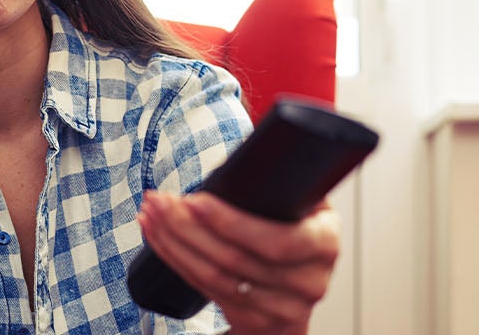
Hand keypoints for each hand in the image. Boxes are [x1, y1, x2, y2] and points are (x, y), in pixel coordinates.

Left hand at [137, 190, 339, 334]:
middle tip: (160, 200)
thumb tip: (231, 160)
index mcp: (325, 242)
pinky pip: (207, 291)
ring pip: (216, 278)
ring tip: (152, 213)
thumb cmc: (295, 230)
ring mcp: (282, 308)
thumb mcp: (301, 203)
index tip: (196, 199)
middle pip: (236, 259)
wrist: (297, 286)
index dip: (232, 223)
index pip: (278, 240)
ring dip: (175, 243)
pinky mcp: (255, 322)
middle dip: (189, 227)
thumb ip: (278, 182)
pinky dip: (177, 261)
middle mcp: (309, 281)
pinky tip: (158, 238)